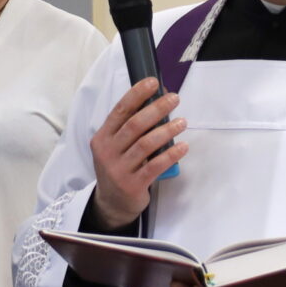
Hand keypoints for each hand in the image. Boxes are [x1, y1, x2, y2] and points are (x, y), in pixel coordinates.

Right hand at [88, 78, 187, 227]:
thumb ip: (130, 128)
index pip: (119, 111)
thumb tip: (157, 100)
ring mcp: (119, 170)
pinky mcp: (132, 185)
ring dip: (166, 131)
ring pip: (145, 145)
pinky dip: (170, 155)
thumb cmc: (119, 167)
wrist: (112, 203)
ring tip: (183, 122)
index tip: (152, 82)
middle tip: (174, 99)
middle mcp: (107, 152)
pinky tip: (182, 146)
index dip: (136, 95)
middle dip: (156, 109)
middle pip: (134, 125)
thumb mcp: (115, 147)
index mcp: (102, 137)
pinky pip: (155, 166)